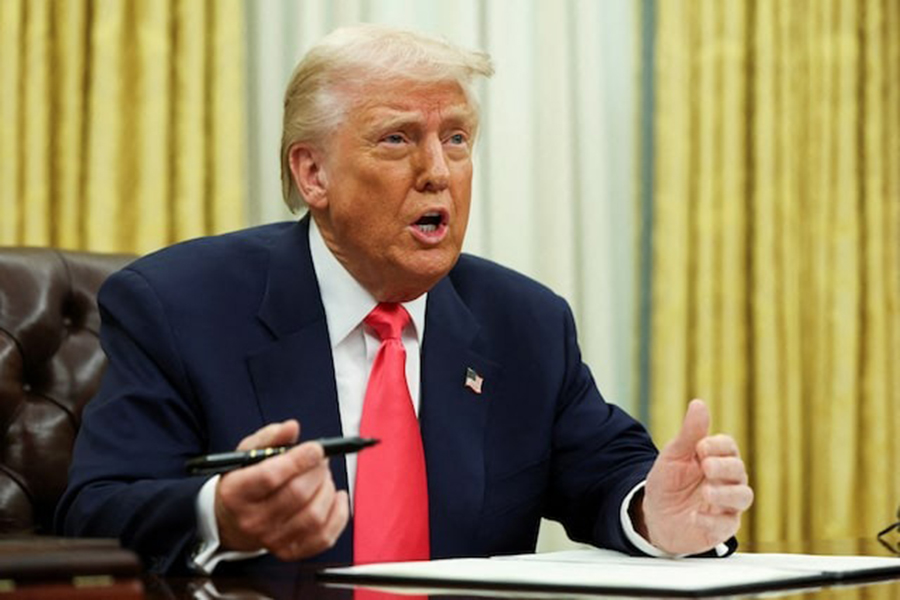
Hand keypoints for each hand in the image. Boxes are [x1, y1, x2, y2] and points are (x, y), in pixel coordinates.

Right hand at [214, 420, 349, 560]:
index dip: (298, 460)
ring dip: (327, 489)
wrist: (233, 521)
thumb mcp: (247, 454)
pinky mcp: (290, 552)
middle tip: (321, 459)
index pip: (270, 477)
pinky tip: (334, 497)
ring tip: (322, 477)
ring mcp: (271, 540)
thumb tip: (292, 427)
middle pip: (297, 494)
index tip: (316, 448)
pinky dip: (338, 514)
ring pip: (314, 515)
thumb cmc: (244, 482)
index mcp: (236, 492)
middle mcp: (251, 520)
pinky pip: (324, 537)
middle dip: (317, 471)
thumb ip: (270, 437)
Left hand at [639, 399, 753, 554]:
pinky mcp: (721, 527)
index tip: (700, 447)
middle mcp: (727, 481)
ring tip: (707, 492)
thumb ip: (689, 433)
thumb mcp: (673, 456)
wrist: (654, 516)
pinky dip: (713, 520)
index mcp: (716, 458)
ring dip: (726, 494)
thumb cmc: (667, 482)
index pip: (729, 447)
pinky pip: (727, 525)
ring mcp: (726, 504)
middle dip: (724, 467)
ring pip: (743, 497)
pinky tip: (696, 516)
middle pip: (739, 470)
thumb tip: (699, 403)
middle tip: (706, 466)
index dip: (718, 446)